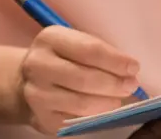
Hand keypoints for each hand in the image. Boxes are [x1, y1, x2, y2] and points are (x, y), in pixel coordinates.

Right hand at [15, 26, 142, 135]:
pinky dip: (94, 117)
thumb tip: (129, 71)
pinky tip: (100, 110)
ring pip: (82, 103)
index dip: (115, 60)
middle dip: (115, 84)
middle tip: (131, 86)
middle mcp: (38, 65)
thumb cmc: (61, 59)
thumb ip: (98, 53)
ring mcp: (37, 93)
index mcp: (50, 39)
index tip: (133, 67)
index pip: (89, 50)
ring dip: (108, 103)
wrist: (27, 82)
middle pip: (85, 78)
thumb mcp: (73, 44)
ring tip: (118, 99)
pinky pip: (76, 121)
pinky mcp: (42, 118)